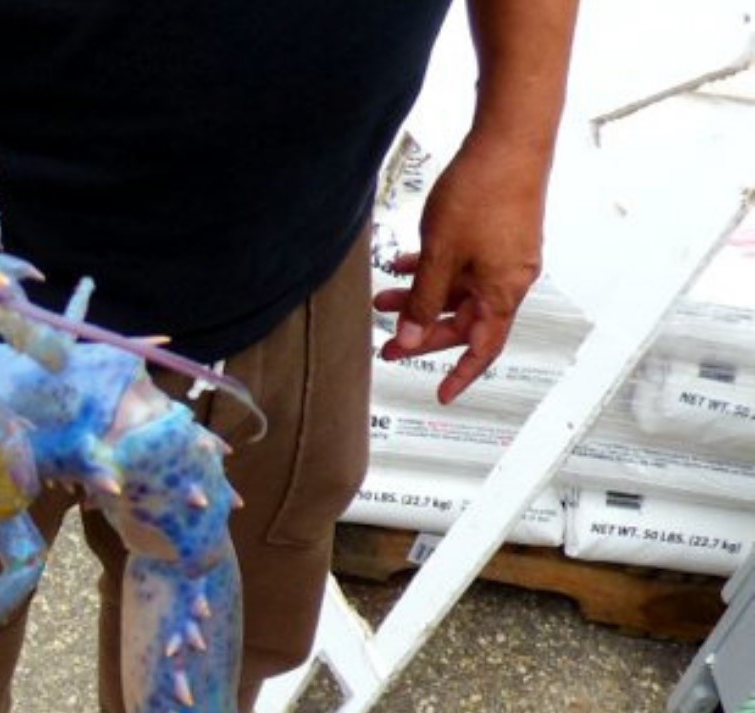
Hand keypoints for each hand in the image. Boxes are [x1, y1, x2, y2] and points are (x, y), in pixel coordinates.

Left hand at [374, 133, 549, 404]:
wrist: (508, 138)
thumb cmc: (484, 191)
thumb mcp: (440, 255)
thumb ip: (423, 299)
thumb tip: (411, 336)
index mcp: (503, 291)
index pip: (482, 347)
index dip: (460, 373)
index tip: (442, 392)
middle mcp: (510, 277)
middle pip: (464, 320)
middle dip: (423, 333)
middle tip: (389, 343)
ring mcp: (504, 255)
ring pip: (457, 290)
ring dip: (420, 297)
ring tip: (383, 299)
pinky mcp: (496, 234)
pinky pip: (461, 265)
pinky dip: (433, 270)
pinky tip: (403, 263)